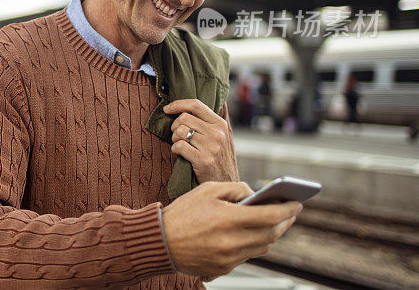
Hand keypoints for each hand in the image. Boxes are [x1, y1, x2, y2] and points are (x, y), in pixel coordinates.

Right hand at [161, 181, 301, 277]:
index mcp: (228, 219)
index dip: (287, 209)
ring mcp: (229, 259)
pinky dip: (253, 244)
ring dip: (271, 234)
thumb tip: (256, 195)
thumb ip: (235, 188)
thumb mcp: (207, 190)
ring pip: (263, 247)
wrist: (160, 241)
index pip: (270, 215)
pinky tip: (251, 234)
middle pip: (272, 234)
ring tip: (274, 222)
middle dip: (284, 221)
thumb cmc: (183, 212)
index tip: (297, 203)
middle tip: (290, 212)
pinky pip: (247, 256)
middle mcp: (231, 242)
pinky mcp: (224, 269)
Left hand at [165, 99, 238, 182]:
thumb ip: (208, 121)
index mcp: (220, 124)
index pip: (196, 105)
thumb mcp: (220, 136)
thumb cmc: (218, 158)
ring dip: (174, 138)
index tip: (167, 109)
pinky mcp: (203, 160)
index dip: (178, 104)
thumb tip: (188, 105)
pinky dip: (175, 149)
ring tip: (180, 145)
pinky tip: (180, 153)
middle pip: (184, 118)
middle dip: (175, 126)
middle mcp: (218, 133)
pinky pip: (179, 146)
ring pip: (180, 131)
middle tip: (177, 135)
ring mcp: (211, 147)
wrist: (226, 183)